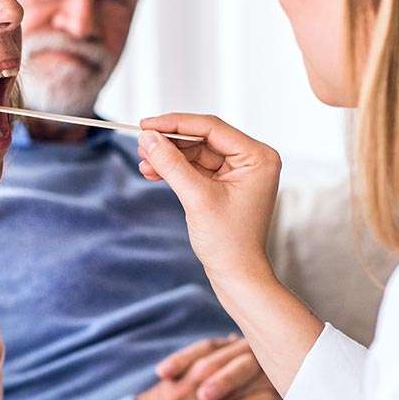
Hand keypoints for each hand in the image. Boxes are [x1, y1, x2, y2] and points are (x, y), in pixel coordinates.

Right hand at [137, 114, 281, 292]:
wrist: (236, 275)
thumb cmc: (228, 241)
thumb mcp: (197, 198)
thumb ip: (172, 164)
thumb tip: (148, 137)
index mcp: (258, 156)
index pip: (212, 128)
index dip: (176, 124)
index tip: (146, 124)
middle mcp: (252, 159)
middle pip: (203, 138)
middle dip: (170, 143)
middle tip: (140, 144)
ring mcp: (239, 171)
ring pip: (196, 152)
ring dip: (169, 157)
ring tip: (144, 163)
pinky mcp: (225, 184)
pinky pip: (196, 168)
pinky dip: (175, 169)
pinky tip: (153, 172)